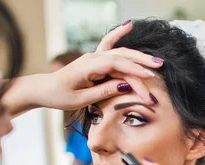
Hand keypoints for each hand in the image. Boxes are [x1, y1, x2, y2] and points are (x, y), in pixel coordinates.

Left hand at [39, 21, 162, 109]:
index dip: (133, 70)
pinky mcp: (96, 58)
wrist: (45, 89)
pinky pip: (109, 43)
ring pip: (120, 53)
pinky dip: (118, 34)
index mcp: (88, 66)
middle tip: (159, 68)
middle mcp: (93, 57)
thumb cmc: (60, 96)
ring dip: (139, 56)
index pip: (116, 65)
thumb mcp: (82, 99)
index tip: (149, 77)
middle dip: (142, 62)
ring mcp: (94, 56)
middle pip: (122, 57)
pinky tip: (129, 25)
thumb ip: (104, 91)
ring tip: (157, 62)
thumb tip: (125, 86)